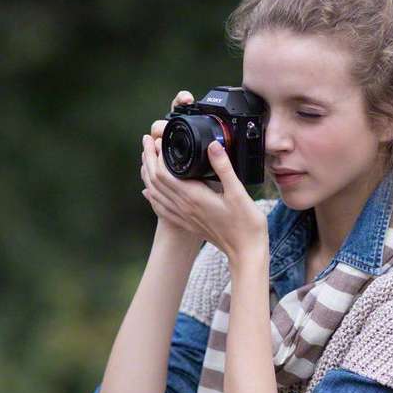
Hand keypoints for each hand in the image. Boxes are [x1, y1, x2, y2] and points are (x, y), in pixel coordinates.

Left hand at [140, 99, 266, 261]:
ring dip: (147, 175)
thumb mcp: (238, 192)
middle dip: (148, 160)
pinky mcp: (188, 223)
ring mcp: (185, 216)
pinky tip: (149, 193)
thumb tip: (213, 145)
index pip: (163, 173)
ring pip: (156, 194)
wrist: (245, 252)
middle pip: (155, 181)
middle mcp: (184, 207)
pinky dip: (153, 197)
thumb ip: (224, 168)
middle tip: (147, 142)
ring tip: (146, 160)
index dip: (154, 155)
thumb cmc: (246, 224)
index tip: (153, 140)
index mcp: (194, 197)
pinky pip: (162, 209)